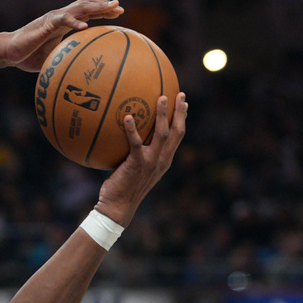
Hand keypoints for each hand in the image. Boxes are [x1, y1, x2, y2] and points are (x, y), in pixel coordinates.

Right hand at [0, 0, 124, 72]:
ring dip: (96, 7)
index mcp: (63, 23)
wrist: (8, 52)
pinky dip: (74, 22)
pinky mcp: (45, 24)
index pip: (86, 12)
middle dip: (104, 5)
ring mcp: (53, 18)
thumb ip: (67, 58)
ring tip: (111, 8)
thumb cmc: (28, 56)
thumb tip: (81, 73)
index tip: (118, 13)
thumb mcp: (54, 58)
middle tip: (120, 8)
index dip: (102, 11)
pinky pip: (62, 20)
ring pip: (79, 7)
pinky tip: (85, 27)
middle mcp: (60, 16)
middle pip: (87, 4)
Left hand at [94, 92, 187, 226]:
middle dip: (180, 112)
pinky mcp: (137, 164)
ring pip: (163, 134)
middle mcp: (162, 160)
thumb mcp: (134, 169)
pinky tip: (128, 116)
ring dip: (163, 115)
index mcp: (164, 161)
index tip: (184, 104)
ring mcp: (151, 162)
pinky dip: (133, 129)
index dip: (182, 119)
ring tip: (162, 97)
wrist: (118, 207)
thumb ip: (135, 153)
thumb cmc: (122, 187)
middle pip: (177, 132)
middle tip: (180, 95)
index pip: (178, 137)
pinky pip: (136, 143)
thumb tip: (123, 135)